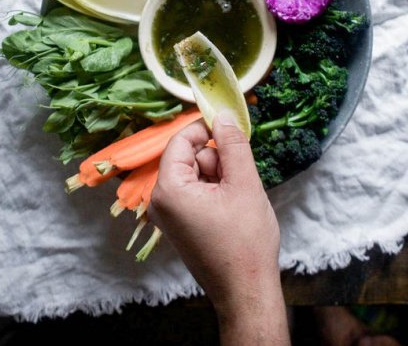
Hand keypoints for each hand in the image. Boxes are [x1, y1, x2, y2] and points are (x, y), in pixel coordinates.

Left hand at [148, 113, 289, 344]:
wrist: (246, 292)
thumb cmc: (246, 241)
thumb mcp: (244, 184)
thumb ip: (232, 145)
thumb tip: (223, 115)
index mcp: (169, 189)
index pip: (181, 141)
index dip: (205, 128)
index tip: (229, 126)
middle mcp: (160, 201)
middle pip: (188, 158)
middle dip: (216, 159)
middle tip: (240, 176)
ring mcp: (168, 215)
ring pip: (194, 175)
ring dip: (218, 176)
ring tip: (239, 197)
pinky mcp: (179, 225)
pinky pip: (194, 192)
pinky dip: (214, 191)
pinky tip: (232, 207)